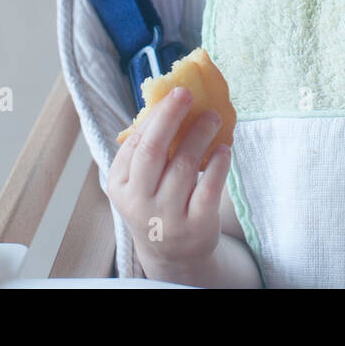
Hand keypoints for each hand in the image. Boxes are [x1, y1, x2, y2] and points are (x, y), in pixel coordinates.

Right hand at [106, 86, 232, 275]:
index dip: (157, 116)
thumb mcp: (140, 181)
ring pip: (184, 166)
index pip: (136, 143)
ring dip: (201, 135)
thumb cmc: (156, 201)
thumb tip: (169, 101)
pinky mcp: (195, 226)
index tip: (176, 93)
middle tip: (188, 94)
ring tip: (213, 118)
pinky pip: (208, 187)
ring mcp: (167, 216)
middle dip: (171, 117)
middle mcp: (139, 202)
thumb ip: (148, 148)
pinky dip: (219, 163)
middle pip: (153, 151)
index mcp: (120, 185)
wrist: (172, 253)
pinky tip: (224, 149)